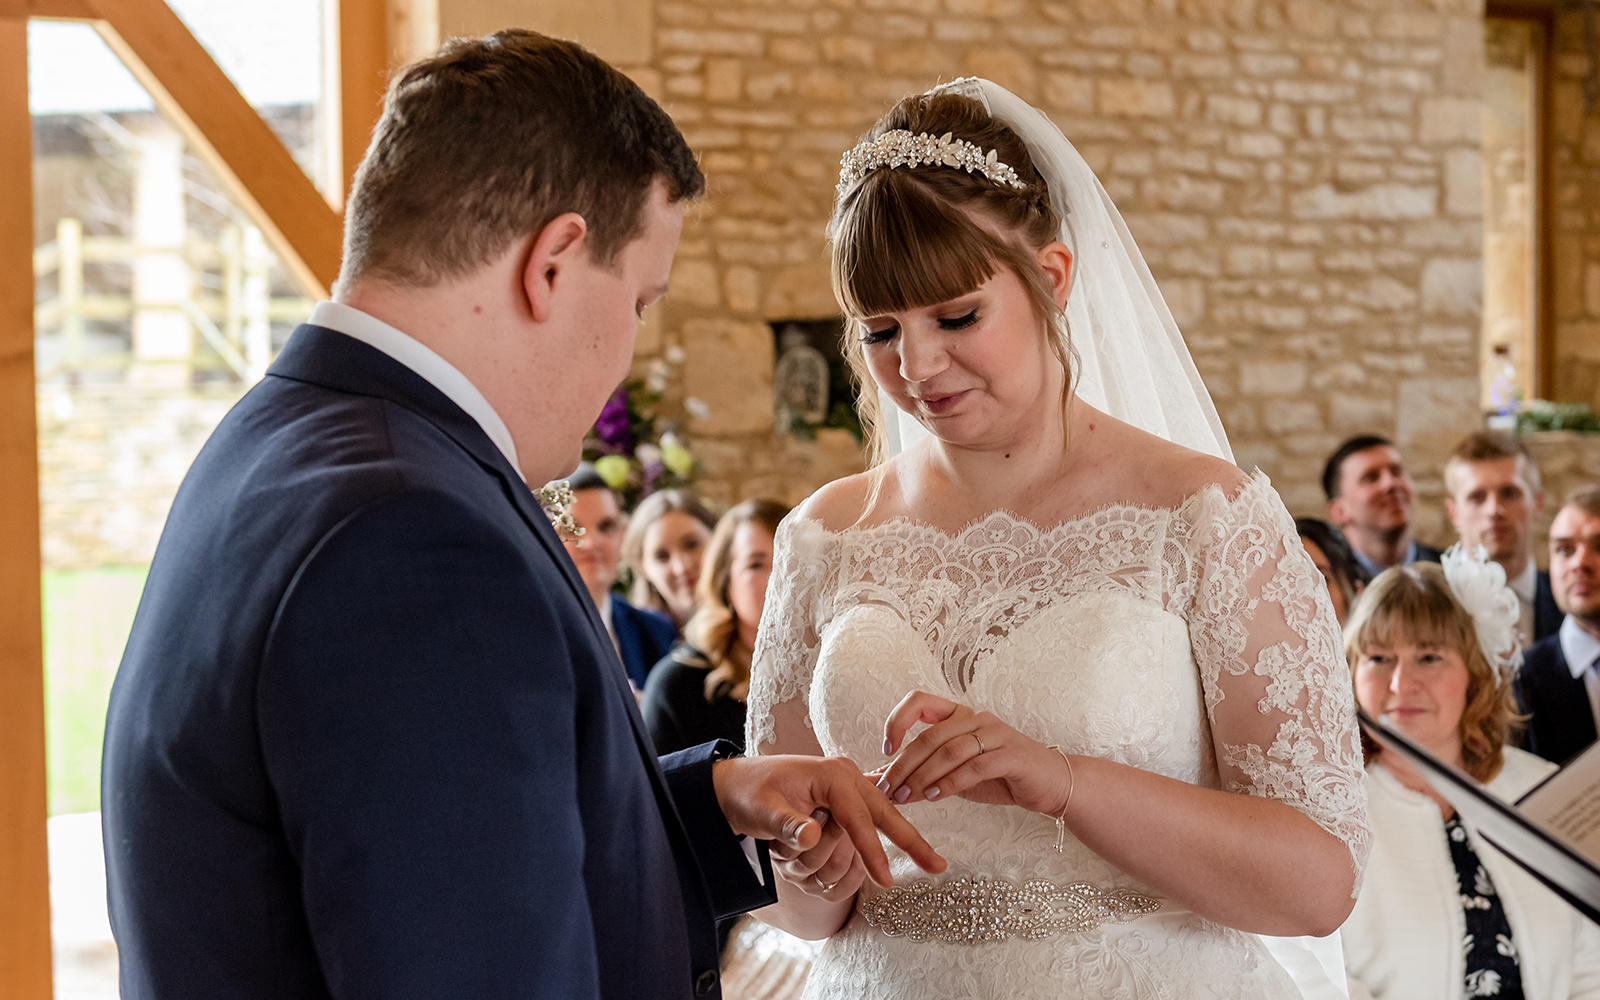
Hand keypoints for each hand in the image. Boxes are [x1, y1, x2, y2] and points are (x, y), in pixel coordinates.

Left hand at [712, 754, 945, 885]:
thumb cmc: (748, 793)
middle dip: (911, 841)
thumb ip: (788, 824)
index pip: (859, 818)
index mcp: (831, 774)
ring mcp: (847, 784)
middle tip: (938, 866)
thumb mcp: (762, 810)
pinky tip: (907, 842)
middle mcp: (845, 775)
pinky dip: (885, 831)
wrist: (735, 783)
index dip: (872, 851)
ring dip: (896, 839)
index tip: (884, 880)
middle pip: (886, 812)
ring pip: (881, 815)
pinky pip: (870, 816)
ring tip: (916, 859)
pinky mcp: (843, 795)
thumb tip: (813, 836)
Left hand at [878, 690, 1072, 816]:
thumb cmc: (999, 777)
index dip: (897, 720)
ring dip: (923, 776)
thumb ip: (919, 775)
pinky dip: (951, 782)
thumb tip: (876, 781)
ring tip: (905, 798)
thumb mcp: (953, 775)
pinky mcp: (1012, 755)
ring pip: (950, 751)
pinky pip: (975, 766)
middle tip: (887, 790)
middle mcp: (976, 718)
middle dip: (904, 765)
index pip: (919, 701)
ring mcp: (996, 734)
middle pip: (930, 736)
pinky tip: (935, 796)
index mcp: (959, 715)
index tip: (884, 750)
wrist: (1050, 785)